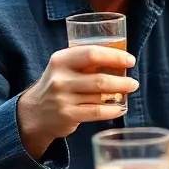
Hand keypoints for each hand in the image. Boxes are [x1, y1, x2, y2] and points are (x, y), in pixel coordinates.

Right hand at [17, 45, 138, 158]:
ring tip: (128, 92)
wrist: (34, 112)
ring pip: (100, 96)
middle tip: (133, 83)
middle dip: (122, 81)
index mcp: (61, 60)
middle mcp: (60, 78)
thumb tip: (121, 57)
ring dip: (120, 94)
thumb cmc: (58, 85)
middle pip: (99, 78)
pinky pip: (97, 112)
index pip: (92, 53)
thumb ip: (85, 60)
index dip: (115, 56)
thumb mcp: (64, 67)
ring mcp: (63, 98)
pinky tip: (120, 109)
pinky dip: (112, 110)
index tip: (130, 60)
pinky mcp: (67, 115)